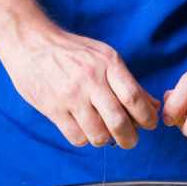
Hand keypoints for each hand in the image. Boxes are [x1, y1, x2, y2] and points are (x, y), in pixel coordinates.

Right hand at [0, 21, 157, 146]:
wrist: (31, 44)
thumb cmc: (74, 51)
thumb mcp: (105, 57)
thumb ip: (128, 82)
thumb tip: (154, 105)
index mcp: (108, 64)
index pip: (133, 97)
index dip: (147, 116)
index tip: (150, 124)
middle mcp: (90, 80)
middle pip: (118, 120)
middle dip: (129, 137)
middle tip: (131, 141)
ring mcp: (70, 96)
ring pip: (97, 133)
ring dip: (106, 140)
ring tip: (107, 137)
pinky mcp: (52, 108)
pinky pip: (75, 136)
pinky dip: (85, 139)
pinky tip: (86, 132)